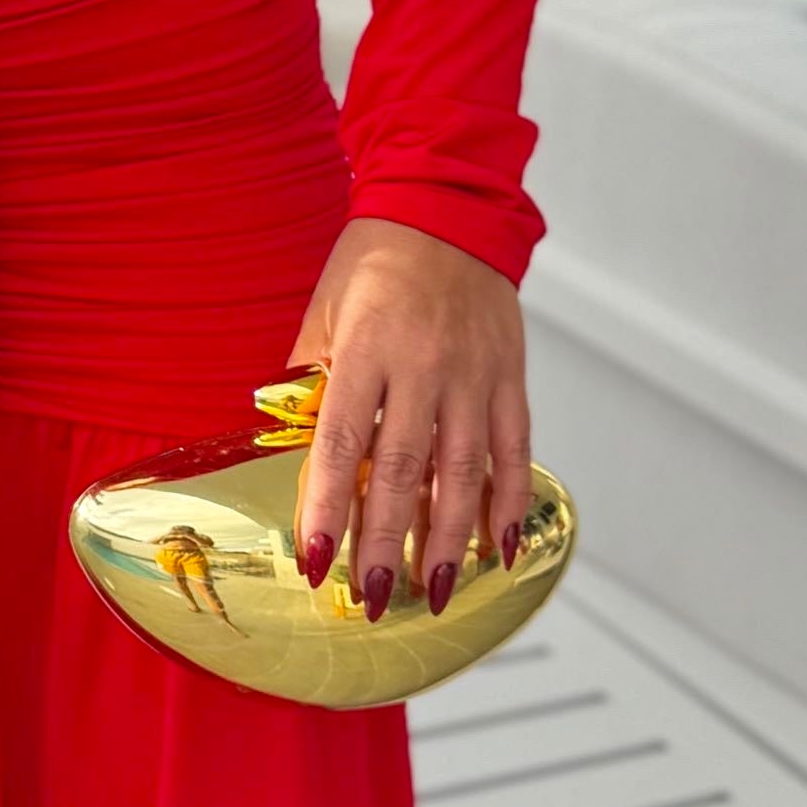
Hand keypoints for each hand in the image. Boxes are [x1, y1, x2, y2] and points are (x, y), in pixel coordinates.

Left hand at [286, 215, 531, 621]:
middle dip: (386, 542)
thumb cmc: (374, 260)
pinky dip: (509, 501)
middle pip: (404, 470)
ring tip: (432, 591)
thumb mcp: (325, 311)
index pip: (344, 443)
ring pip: (464, 471)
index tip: (316, 559)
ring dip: (448, 540)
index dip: (330, 507)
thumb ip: (312, 379)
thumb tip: (291, 445)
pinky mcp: (510, 376)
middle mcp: (425, 365)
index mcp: (368, 348)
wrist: (446, 208)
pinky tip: (499, 547)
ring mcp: (474, 374)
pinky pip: (515, 449)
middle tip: (371, 598)